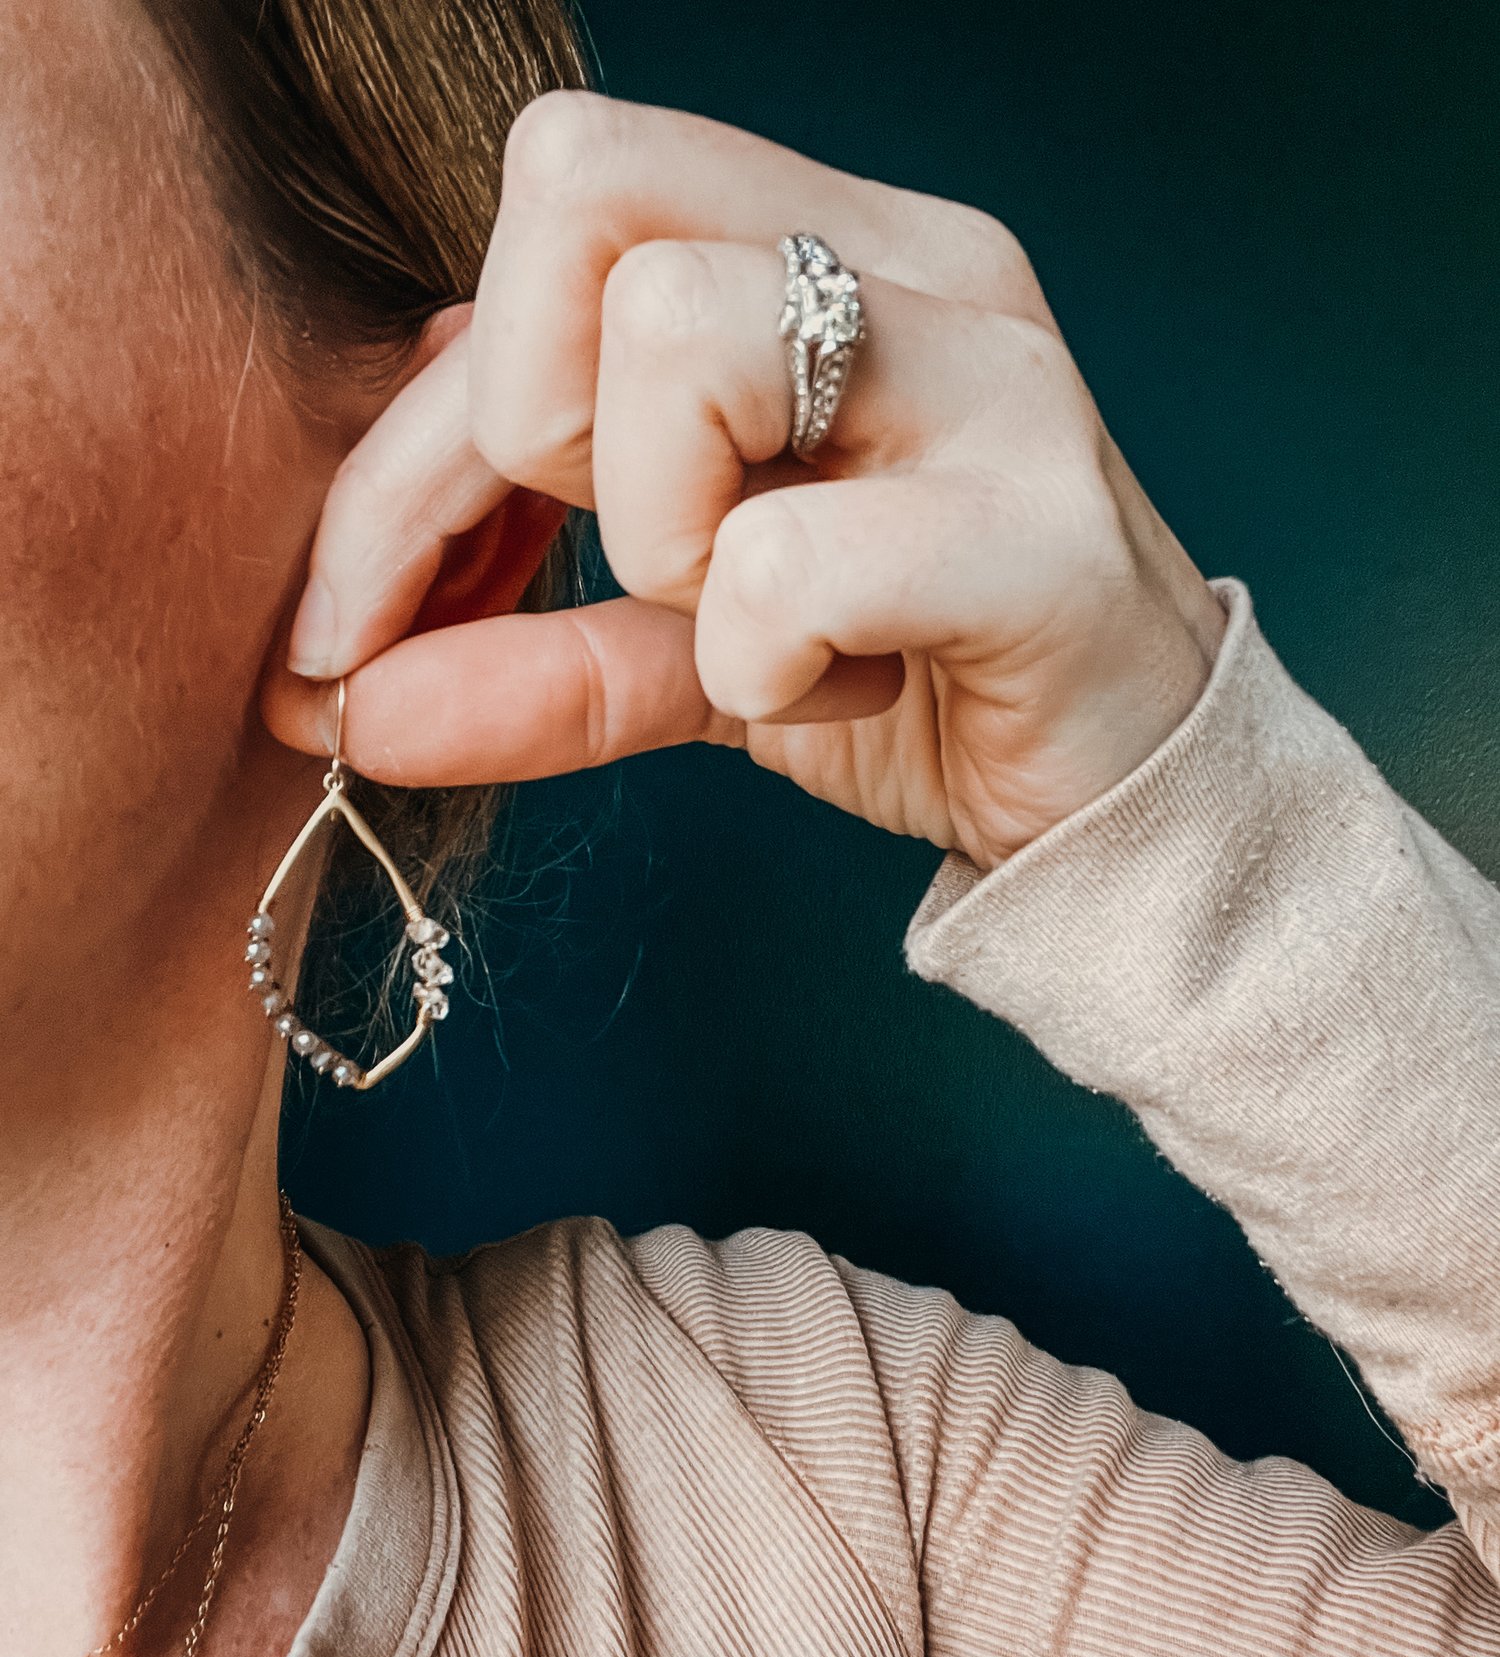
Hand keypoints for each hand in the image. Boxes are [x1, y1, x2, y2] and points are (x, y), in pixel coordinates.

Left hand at [264, 93, 1227, 873]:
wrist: (1118, 804)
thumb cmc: (910, 681)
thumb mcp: (686, 651)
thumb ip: (527, 645)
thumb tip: (344, 707)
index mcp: (820, 243)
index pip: (544, 209)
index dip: (406, 434)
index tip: (354, 617)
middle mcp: (908, 259)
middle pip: (577, 184)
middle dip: (523, 433)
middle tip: (625, 570)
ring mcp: (989, 374)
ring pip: (673, 333)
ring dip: (655, 538)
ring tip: (750, 632)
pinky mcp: (1037, 528)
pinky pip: (783, 558)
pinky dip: (755, 664)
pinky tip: (836, 690)